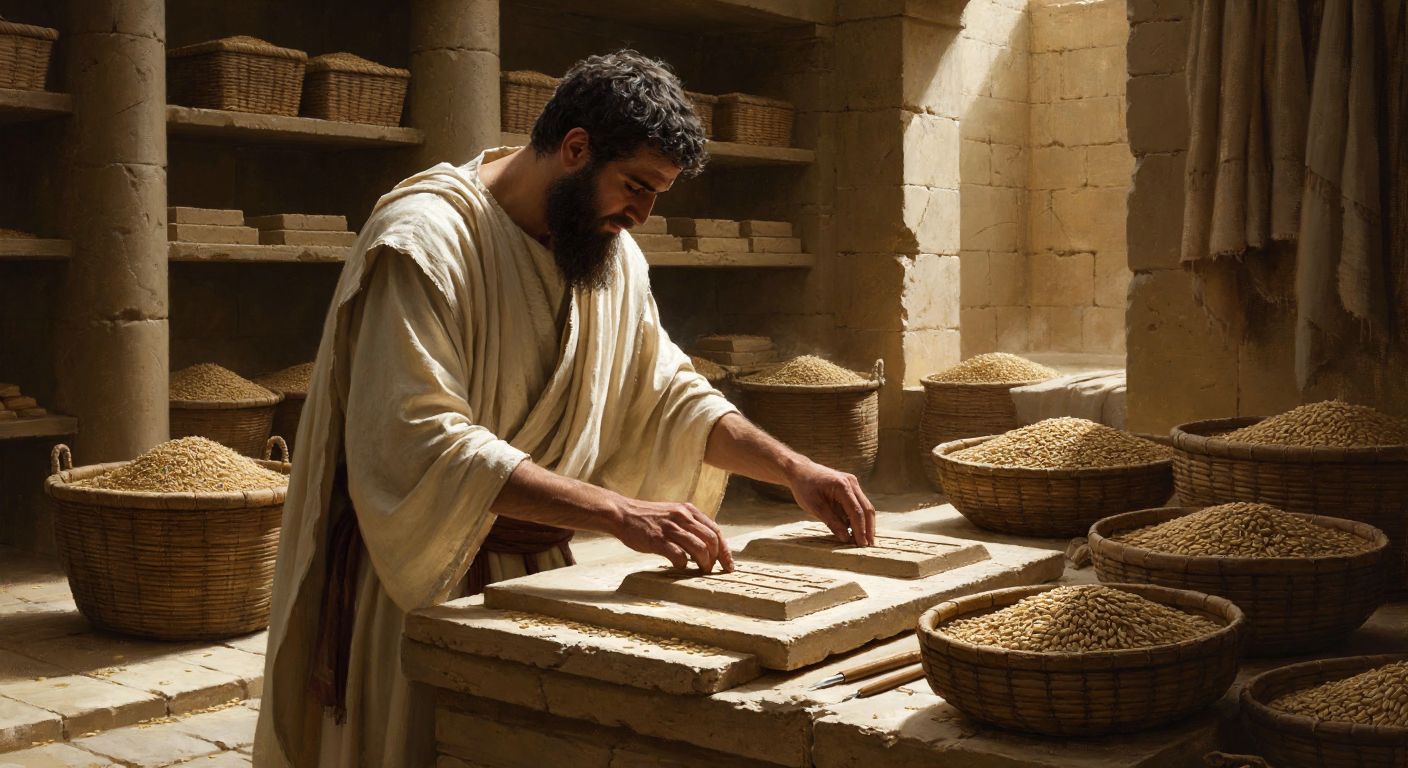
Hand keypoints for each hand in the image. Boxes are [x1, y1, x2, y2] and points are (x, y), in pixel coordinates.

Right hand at [607, 495, 733, 572]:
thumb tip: (705, 544)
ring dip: (703, 563)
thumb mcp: (673, 514)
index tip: (728, 564)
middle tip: (712, 570)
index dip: (725, 550)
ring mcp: (670, 528)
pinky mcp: (658, 539)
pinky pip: (678, 555)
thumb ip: (689, 525)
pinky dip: (683, 565)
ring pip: (699, 548)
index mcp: (688, 510)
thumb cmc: (648, 518)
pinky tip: (680, 567)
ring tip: (701, 571)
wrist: (622, 513)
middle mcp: (683, 516)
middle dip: (716, 558)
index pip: (716, 530)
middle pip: (711, 540)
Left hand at [786, 460, 875, 545]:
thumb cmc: (804, 487)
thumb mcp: (814, 506)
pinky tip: (856, 530)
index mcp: (842, 486)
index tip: (861, 544)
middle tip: (868, 546)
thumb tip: (846, 538)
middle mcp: (851, 483)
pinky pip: (858, 504)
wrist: (800, 471)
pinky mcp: (850, 487)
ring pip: (865, 506)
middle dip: (868, 528)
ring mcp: (853, 484)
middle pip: (866, 509)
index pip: (856, 511)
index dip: (860, 529)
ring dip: (865, 524)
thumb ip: (831, 522)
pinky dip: (858, 518)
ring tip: (863, 541)